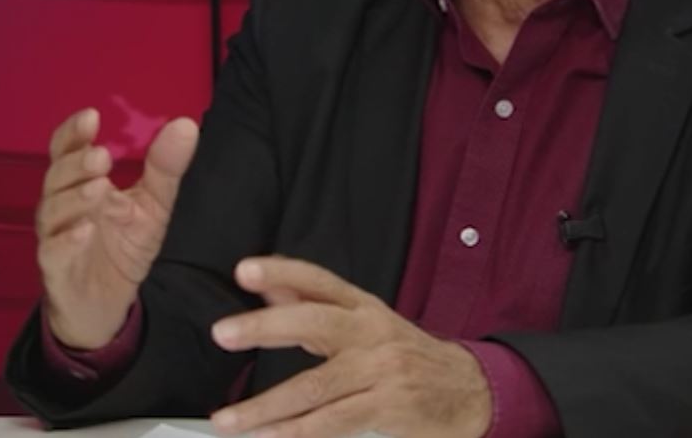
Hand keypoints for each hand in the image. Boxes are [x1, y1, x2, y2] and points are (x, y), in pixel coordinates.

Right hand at [37, 107, 199, 349]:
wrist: (107, 303)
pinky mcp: (56, 267)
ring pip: (54, 210)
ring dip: (75, 197)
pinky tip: (86, 229)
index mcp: (81, 181)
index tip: (92, 117)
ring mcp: (55, 235)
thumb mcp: (152, 206)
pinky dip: (68, 239)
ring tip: (99, 188)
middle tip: (101, 156)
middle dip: (76, 163)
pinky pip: (55, 250)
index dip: (74, 133)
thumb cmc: (123, 245)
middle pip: (58, 176)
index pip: (68, 149)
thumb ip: (164, 168)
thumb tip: (185, 124)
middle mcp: (62, 203)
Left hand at [209, 257, 492, 437]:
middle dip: (264, 327)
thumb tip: (268, 286)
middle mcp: (373, 333)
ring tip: (228, 418)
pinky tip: (268, 436)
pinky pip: (333, 422)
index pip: (320, 281)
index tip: (245, 271)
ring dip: (266, 406)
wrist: (469, 391)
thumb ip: (314, 305)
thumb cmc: (406, 357)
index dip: (283, 272)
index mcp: (365, 308)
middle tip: (223, 332)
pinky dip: (296, 432)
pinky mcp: (388, 408)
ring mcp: (382, 371)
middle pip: (314, 323)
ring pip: (315, 386)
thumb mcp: (365, 323)